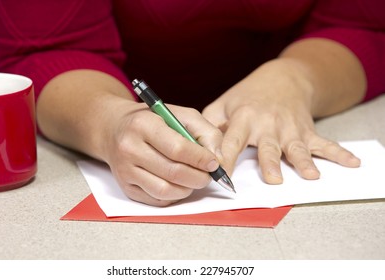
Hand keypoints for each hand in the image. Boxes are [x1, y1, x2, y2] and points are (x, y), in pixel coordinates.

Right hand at [102, 99, 222, 205]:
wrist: (115, 129)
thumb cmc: (152, 121)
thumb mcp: (179, 114)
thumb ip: (204, 131)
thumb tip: (217, 159)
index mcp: (143, 125)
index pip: (178, 148)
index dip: (201, 159)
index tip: (214, 163)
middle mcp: (129, 148)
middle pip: (173, 172)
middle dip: (199, 177)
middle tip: (209, 175)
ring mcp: (125, 170)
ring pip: (165, 190)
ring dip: (188, 189)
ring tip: (195, 179)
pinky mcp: (126, 186)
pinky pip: (157, 200)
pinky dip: (175, 196)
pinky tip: (179, 185)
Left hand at [203, 59, 360, 183]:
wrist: (281, 78)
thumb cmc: (247, 96)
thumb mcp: (223, 104)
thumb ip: (210, 124)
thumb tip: (197, 145)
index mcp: (244, 117)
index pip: (232, 140)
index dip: (226, 156)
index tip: (221, 173)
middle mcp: (268, 124)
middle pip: (268, 146)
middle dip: (270, 162)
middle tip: (273, 179)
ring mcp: (290, 128)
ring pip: (297, 147)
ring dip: (304, 161)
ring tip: (310, 176)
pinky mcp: (307, 131)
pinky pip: (324, 143)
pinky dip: (339, 153)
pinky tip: (352, 163)